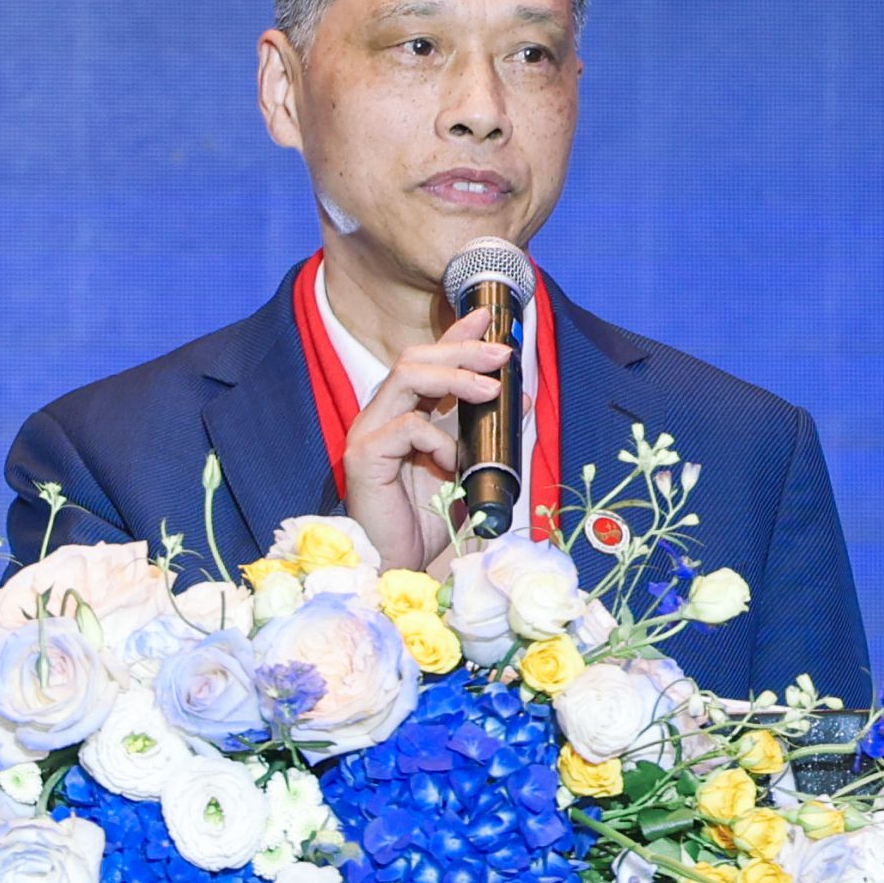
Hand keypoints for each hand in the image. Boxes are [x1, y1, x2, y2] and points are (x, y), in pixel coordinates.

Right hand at [341, 308, 512, 570]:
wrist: (397, 565)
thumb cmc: (426, 521)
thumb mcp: (468, 470)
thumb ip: (487, 435)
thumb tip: (520, 399)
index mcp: (403, 414)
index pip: (428, 361)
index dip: (456, 335)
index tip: (486, 316)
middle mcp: (382, 416)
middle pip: (415, 359)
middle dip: (462, 349)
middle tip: (502, 354)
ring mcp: (368, 433)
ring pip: (407, 377)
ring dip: (454, 377)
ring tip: (490, 390)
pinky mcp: (363, 456)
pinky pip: (406, 428)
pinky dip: (438, 439)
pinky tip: (453, 462)